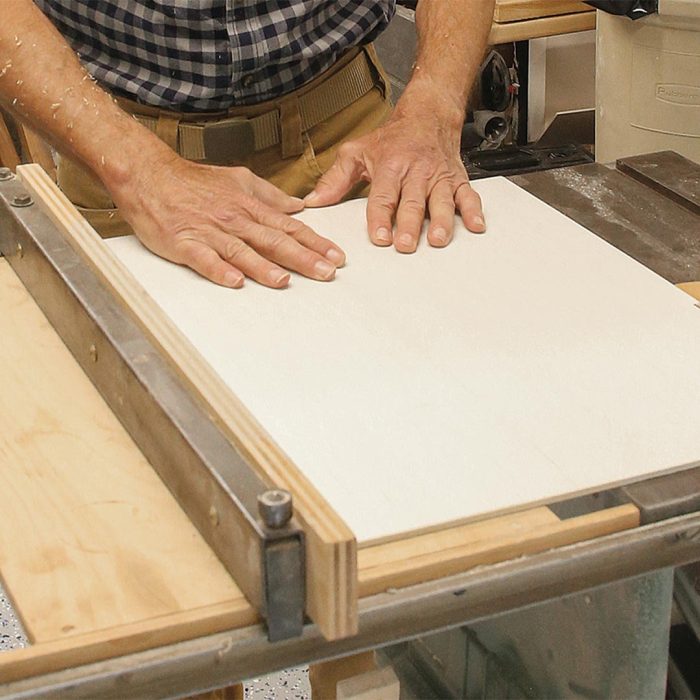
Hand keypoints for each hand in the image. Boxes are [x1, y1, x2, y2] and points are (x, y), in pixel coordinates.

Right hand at [110, 154, 345, 287]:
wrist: (149, 175)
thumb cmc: (194, 182)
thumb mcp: (238, 180)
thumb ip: (269, 196)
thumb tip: (298, 206)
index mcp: (249, 208)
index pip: (289, 227)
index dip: (315, 242)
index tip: (337, 256)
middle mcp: (234, 220)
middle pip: (274, 241)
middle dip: (303, 258)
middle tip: (327, 272)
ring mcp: (209, 232)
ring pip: (242, 251)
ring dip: (264, 267)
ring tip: (285, 280)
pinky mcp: (184, 243)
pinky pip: (203, 259)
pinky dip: (218, 269)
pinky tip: (234, 281)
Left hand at [304, 99, 484, 252]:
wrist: (427, 115)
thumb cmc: (391, 139)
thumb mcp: (357, 152)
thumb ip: (335, 180)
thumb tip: (313, 202)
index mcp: (390, 166)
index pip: (383, 196)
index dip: (380, 217)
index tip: (379, 237)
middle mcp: (416, 172)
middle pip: (412, 202)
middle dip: (409, 224)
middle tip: (404, 245)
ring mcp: (438, 177)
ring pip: (441, 201)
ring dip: (441, 221)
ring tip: (437, 240)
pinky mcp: (457, 180)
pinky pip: (468, 196)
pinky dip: (474, 211)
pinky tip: (475, 227)